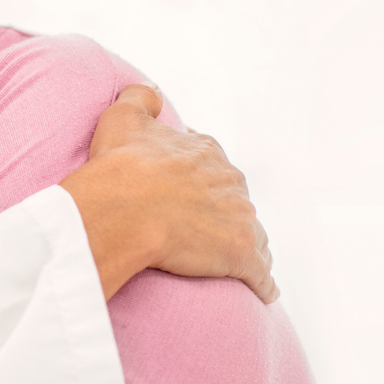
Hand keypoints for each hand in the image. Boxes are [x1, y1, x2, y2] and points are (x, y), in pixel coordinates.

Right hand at [60, 85, 277, 302]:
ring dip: (250, 247)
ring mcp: (240, 219)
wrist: (124, 208)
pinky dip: (263, 283)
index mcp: (208, 153)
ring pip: (255, 236)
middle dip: (229, 215)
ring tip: (238, 264)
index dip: (205, 181)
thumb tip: (154, 91)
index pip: (215, 166)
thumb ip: (140, 98)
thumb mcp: (122, 117)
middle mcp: (232, 183)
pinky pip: (261, 275)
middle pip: (237, 201)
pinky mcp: (241, 256)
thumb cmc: (120, 165)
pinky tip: (263, 292)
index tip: (194, 195)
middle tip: (210, 232)